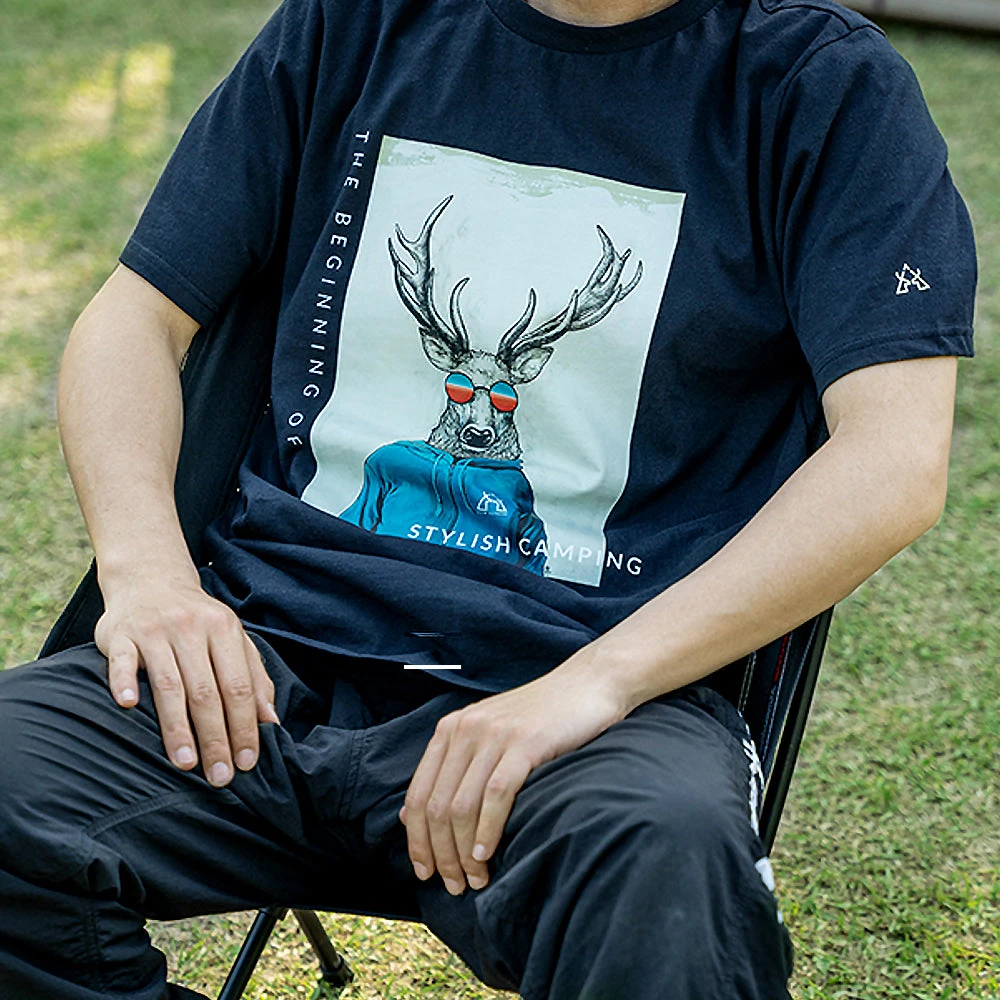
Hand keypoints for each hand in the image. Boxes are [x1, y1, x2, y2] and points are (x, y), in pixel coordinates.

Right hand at [94, 574, 279, 786]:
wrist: (150, 579)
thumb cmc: (198, 620)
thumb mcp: (233, 639)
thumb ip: (254, 677)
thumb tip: (271, 722)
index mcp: (224, 630)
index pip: (239, 686)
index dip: (245, 725)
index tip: (247, 761)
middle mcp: (191, 628)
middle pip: (207, 691)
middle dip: (215, 737)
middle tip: (219, 775)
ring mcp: (155, 631)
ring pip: (169, 685)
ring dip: (177, 728)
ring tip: (185, 763)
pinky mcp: (121, 635)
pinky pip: (123, 661)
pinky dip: (126, 682)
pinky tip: (131, 707)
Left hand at [399, 666, 624, 894]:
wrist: (587, 684)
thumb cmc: (539, 718)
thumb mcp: (486, 735)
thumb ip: (453, 767)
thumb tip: (410, 815)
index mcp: (450, 729)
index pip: (418, 795)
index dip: (417, 841)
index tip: (425, 872)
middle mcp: (466, 730)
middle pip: (437, 806)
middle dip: (441, 854)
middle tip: (455, 886)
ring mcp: (495, 735)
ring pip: (462, 806)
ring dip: (464, 852)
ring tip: (474, 879)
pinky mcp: (526, 743)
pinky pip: (496, 795)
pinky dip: (488, 830)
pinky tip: (488, 854)